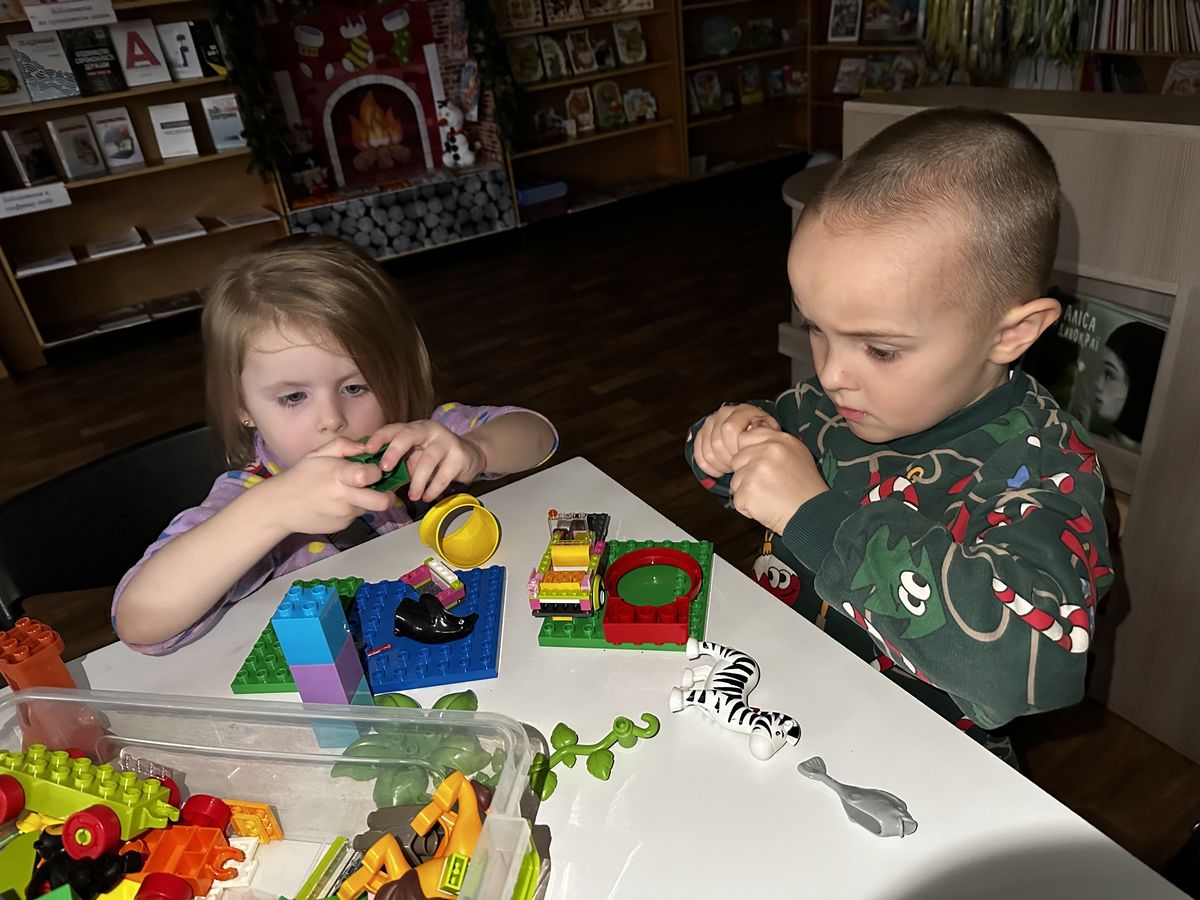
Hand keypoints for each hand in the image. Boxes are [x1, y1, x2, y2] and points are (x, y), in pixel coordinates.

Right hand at [257, 437, 393, 535]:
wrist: (279, 507)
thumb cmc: (300, 476)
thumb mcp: (318, 454)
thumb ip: (344, 445)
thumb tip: (366, 447)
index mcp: (338, 476)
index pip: (369, 475)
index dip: (377, 471)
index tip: (374, 469)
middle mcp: (344, 498)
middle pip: (381, 502)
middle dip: (388, 496)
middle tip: (381, 489)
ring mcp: (344, 515)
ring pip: (368, 507)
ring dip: (365, 500)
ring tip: (347, 492)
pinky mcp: (342, 526)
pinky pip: (356, 515)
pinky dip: (352, 508)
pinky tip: (336, 503)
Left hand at [362, 421, 484, 502]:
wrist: (469, 456)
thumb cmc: (435, 458)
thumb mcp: (415, 457)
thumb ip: (398, 463)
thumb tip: (374, 478)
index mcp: (414, 429)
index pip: (393, 429)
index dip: (380, 438)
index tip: (367, 450)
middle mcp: (429, 430)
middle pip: (409, 435)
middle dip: (394, 451)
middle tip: (384, 469)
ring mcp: (446, 441)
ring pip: (427, 459)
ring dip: (418, 481)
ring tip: (413, 496)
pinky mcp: (459, 455)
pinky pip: (444, 474)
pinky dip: (434, 488)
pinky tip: (428, 497)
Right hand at [692, 404, 780, 477]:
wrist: (752, 431)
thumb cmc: (762, 435)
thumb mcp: (769, 433)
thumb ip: (765, 435)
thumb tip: (758, 442)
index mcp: (742, 411)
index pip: (729, 429)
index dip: (736, 448)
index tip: (746, 456)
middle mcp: (723, 413)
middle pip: (717, 443)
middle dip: (729, 459)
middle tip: (739, 464)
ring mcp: (710, 423)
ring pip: (708, 452)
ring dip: (720, 464)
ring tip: (732, 466)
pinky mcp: (701, 434)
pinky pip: (699, 455)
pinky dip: (708, 467)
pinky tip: (720, 469)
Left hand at [728, 428, 827, 533]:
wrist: (813, 515)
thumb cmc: (805, 488)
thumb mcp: (796, 454)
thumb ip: (773, 443)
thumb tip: (750, 432)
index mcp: (779, 440)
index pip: (745, 438)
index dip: (750, 455)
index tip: (762, 467)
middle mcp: (767, 451)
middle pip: (737, 459)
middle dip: (746, 474)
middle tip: (768, 485)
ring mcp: (756, 470)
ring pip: (736, 480)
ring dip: (747, 491)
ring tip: (769, 497)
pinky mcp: (748, 490)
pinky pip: (737, 498)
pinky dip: (747, 507)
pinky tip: (765, 507)